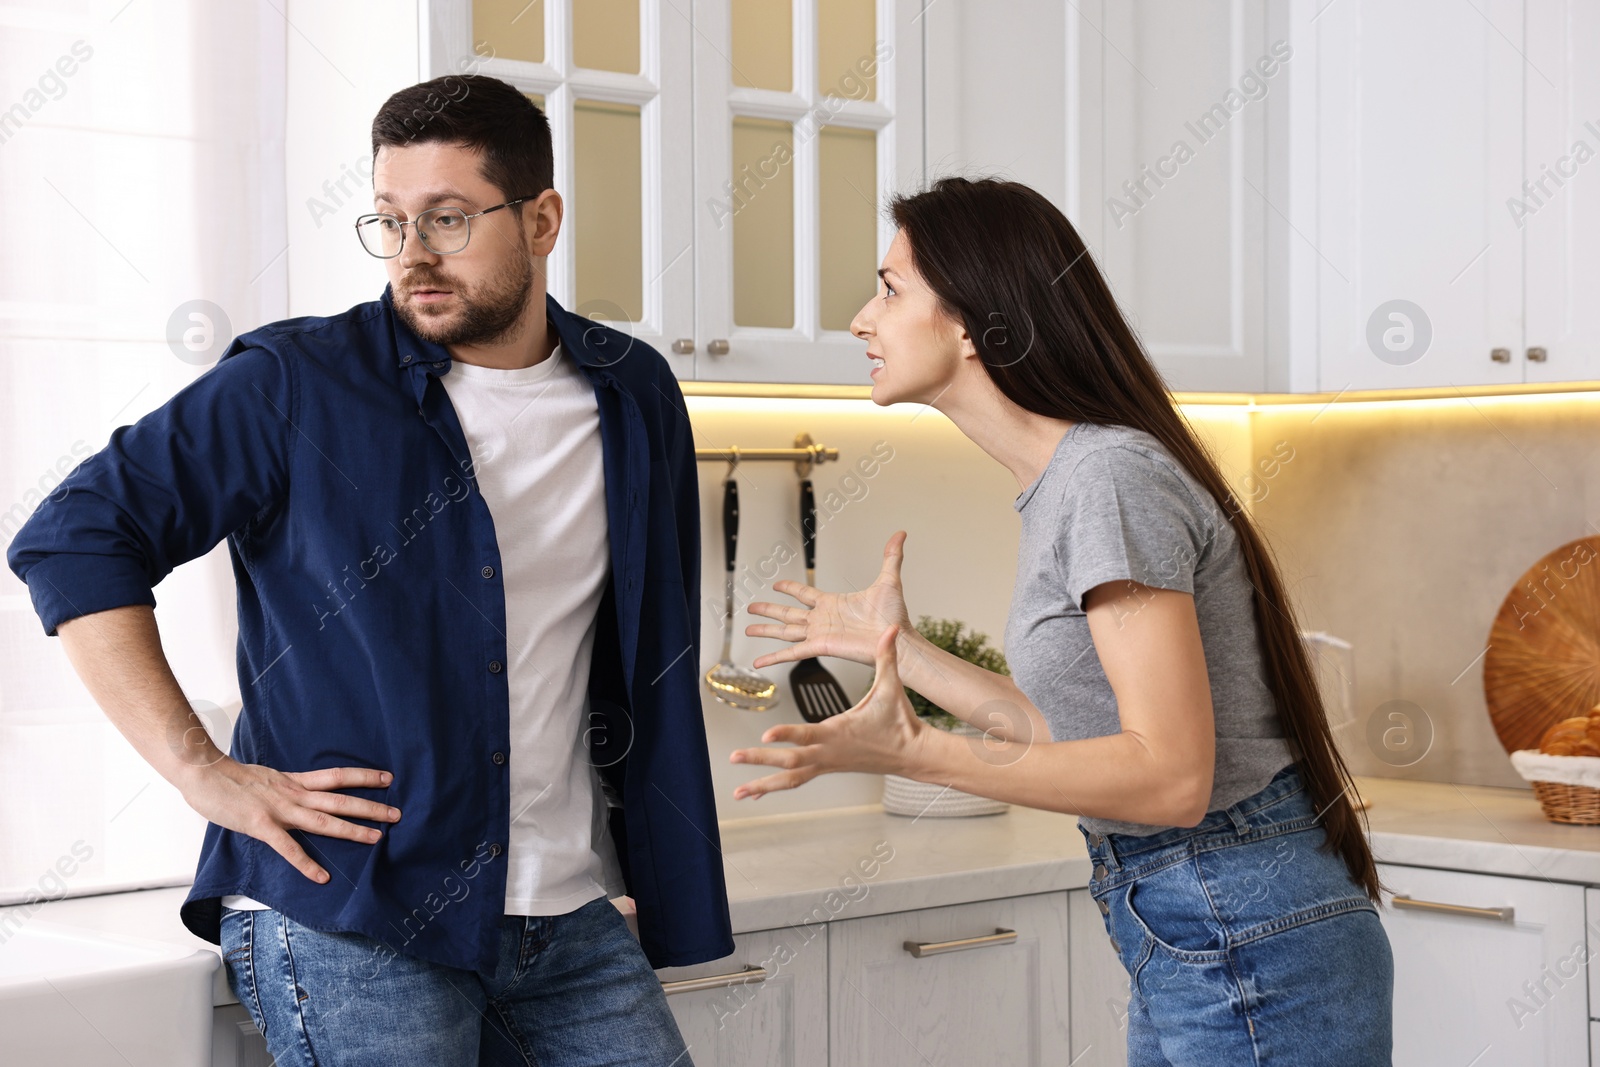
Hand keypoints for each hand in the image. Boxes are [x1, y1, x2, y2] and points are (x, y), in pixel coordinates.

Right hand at [179, 758, 400, 884]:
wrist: (202, 772)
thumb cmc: (229, 777)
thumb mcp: (266, 777)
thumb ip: (284, 787)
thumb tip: (297, 793)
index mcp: (294, 781)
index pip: (337, 776)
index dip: (363, 776)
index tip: (388, 778)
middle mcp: (294, 793)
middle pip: (340, 799)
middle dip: (370, 807)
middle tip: (398, 814)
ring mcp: (279, 809)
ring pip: (324, 820)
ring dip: (352, 830)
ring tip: (377, 838)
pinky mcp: (261, 825)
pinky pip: (288, 848)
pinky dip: (306, 863)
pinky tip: (322, 877)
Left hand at [730, 624, 927, 798]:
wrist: (912, 755)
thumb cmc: (900, 722)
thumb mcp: (891, 686)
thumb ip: (887, 656)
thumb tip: (891, 630)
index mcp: (839, 732)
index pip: (809, 734)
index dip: (787, 734)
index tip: (766, 734)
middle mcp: (829, 752)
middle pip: (790, 761)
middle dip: (760, 759)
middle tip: (734, 757)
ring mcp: (826, 764)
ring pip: (790, 778)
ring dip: (763, 784)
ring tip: (738, 791)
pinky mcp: (827, 769)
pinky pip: (797, 781)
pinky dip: (775, 787)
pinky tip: (757, 792)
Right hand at [745, 530, 912, 668]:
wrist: (897, 639)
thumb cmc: (894, 616)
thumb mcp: (889, 580)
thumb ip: (891, 557)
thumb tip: (900, 534)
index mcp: (833, 604)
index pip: (805, 594)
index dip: (790, 588)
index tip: (777, 585)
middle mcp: (823, 619)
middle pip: (788, 613)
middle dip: (769, 609)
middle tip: (752, 607)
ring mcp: (819, 634)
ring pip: (785, 631)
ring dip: (766, 630)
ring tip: (748, 629)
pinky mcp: (820, 647)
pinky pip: (792, 653)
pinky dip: (774, 658)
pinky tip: (760, 662)